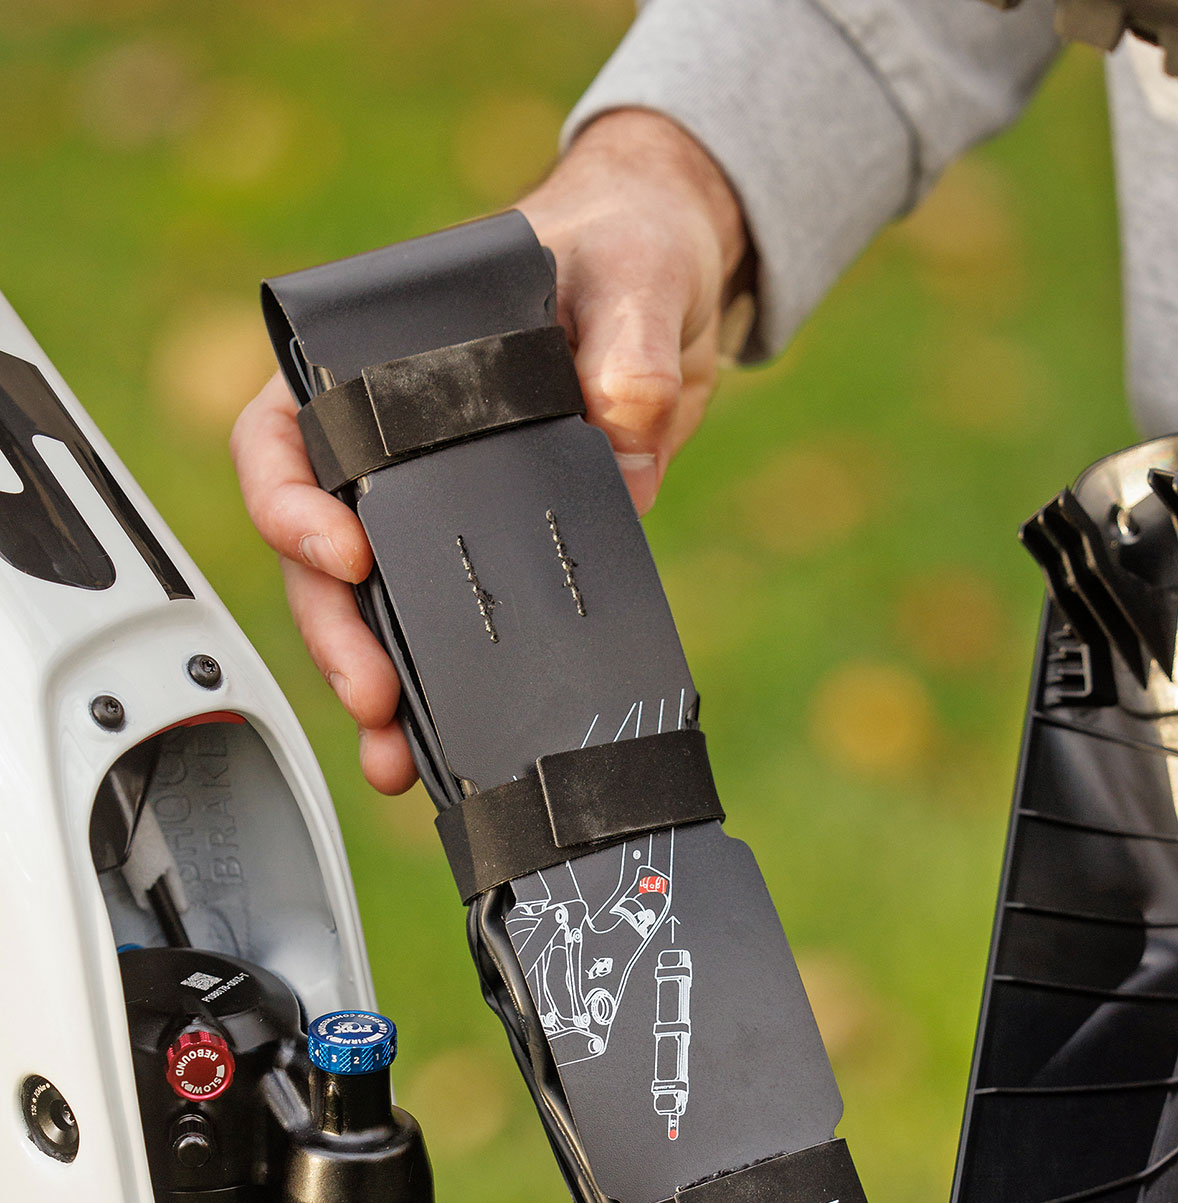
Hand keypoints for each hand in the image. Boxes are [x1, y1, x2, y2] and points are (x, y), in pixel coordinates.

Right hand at [230, 109, 747, 792]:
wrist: (673, 298)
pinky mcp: (494, 557)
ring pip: (372, 611)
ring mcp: (438, 510)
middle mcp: (390, 446)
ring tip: (395, 754)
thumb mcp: (633, 275)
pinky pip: (452, 635)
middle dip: (336, 631)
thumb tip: (624, 421)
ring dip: (377, 687)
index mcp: (380, 364)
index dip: (290, 502)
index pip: (285, 434)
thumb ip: (628, 343)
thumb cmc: (625, 253)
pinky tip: (446, 751)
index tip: (349, 553)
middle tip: (374, 693)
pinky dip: (446, 698)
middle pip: (318, 552)